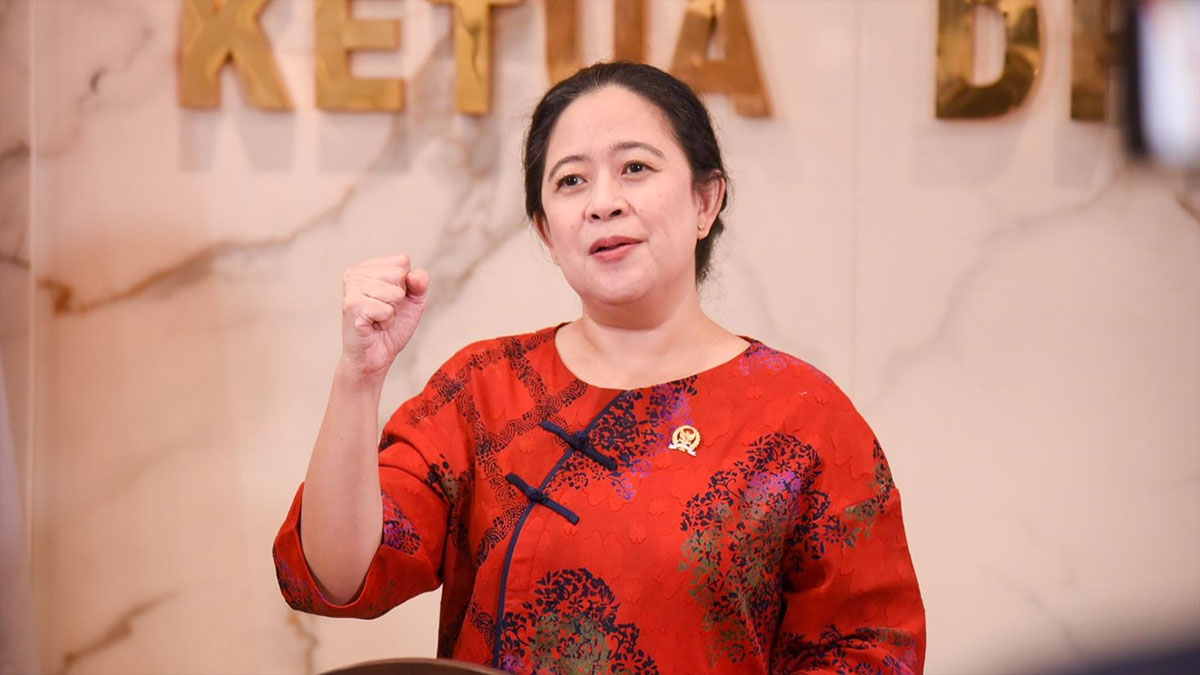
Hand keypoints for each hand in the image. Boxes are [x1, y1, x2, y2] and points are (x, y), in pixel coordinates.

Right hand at [338, 254, 428, 382]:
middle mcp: (355, 273)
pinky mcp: (351, 305)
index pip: (402, 260)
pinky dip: (386, 321)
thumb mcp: (414, 301)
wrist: (376, 356)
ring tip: (378, 318)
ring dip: (392, 311)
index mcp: (368, 267)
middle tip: (384, 311)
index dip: (406, 284)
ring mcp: (351, 288)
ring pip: (395, 292)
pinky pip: (387, 309)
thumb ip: (420, 283)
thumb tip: (412, 276)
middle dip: (399, 298)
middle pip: (398, 274)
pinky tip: (373, 325)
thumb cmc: (392, 327)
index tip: (392, 299)